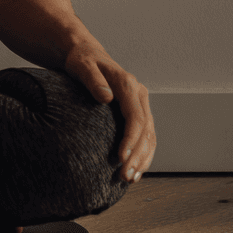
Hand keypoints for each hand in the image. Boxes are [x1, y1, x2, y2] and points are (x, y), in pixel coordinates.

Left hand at [62, 44, 155, 183]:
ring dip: (142, 159)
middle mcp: (139, 94)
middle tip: (125, 176)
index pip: (136, 117)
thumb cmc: (82, 60)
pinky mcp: (136, 111)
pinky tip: (136, 170)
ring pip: (149, 136)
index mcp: (128, 84)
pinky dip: (143, 154)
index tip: (121, 158)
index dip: (131, 139)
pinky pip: (145, 136)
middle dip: (137, 156)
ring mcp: (140, 103)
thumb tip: (106, 97)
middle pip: (146, 131)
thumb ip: (93, 80)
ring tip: (130, 178)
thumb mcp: (82, 66)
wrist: (86, 53)